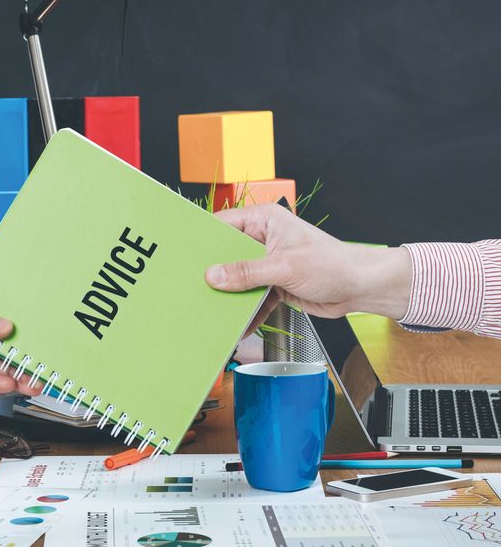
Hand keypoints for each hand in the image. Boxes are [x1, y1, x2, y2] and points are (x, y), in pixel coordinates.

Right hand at [204, 204, 412, 329]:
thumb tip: (214, 275)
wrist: (361, 288)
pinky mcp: (273, 284)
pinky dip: (246, 312)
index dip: (204, 240)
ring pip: (238, 279)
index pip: (224, 225)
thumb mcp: (285, 266)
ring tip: (211, 309)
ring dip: (229, 296)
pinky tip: (238, 326)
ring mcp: (268, 262)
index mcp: (265, 220)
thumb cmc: (334, 264)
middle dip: (214, 273)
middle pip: (227, 255)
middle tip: (194, 287)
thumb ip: (247, 272)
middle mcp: (263, 239)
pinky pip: (252, 297)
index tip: (186, 255)